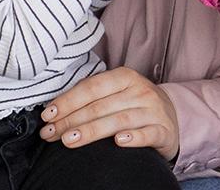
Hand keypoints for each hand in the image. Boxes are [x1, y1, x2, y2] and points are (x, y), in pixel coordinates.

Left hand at [40, 67, 180, 158]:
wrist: (171, 116)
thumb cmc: (134, 105)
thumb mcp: (117, 92)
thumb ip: (91, 97)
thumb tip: (54, 110)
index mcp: (125, 77)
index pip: (91, 88)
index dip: (68, 101)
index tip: (48, 116)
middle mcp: (140, 90)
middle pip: (100, 106)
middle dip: (71, 121)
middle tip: (51, 133)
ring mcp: (154, 110)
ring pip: (119, 120)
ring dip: (92, 131)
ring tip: (70, 140)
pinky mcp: (164, 130)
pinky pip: (148, 134)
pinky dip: (133, 138)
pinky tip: (118, 142)